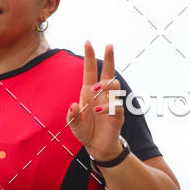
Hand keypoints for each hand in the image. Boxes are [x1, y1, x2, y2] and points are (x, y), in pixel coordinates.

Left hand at [66, 41, 123, 161]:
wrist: (97, 147)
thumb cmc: (86, 131)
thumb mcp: (74, 124)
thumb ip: (72, 116)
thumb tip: (73, 106)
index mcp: (89, 92)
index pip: (91, 71)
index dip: (90, 57)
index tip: (88, 42)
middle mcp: (102, 95)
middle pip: (109, 73)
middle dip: (110, 58)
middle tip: (109, 46)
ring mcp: (111, 104)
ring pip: (115, 86)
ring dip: (106, 85)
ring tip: (95, 90)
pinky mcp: (117, 116)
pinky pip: (116, 106)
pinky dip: (107, 107)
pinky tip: (99, 110)